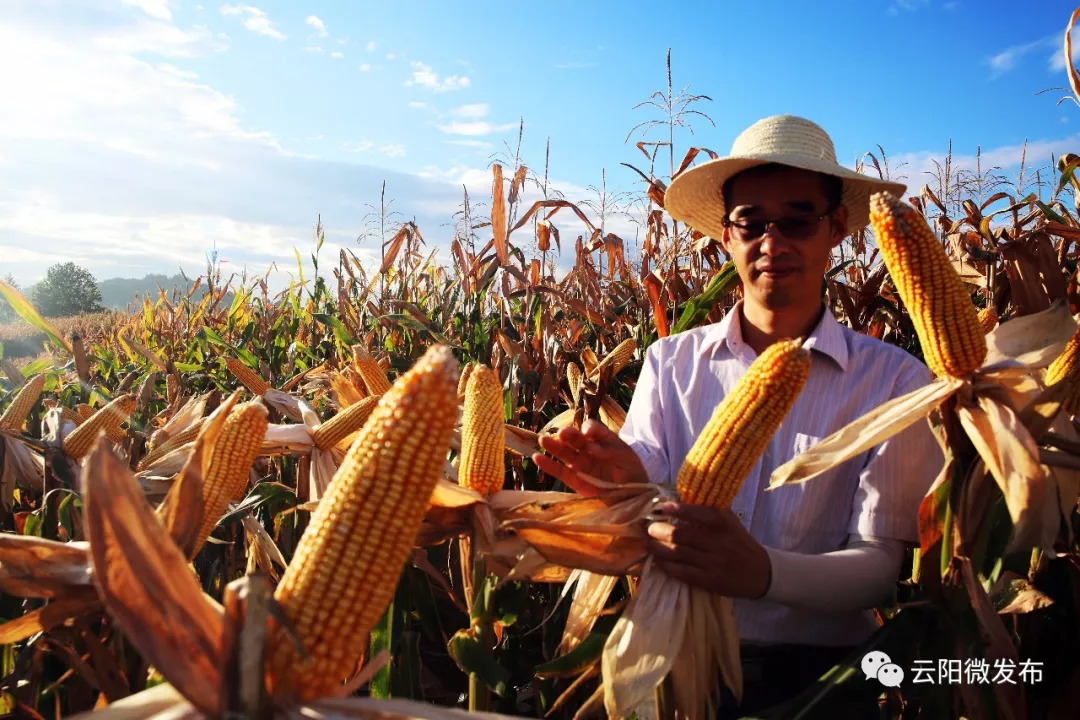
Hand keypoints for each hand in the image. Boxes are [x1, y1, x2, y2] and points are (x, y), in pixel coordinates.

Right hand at [532, 419, 648, 495]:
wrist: (633, 492)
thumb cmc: (630, 470)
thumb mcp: (625, 455)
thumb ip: (609, 449)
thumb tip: (591, 448)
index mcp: (600, 439)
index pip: (591, 429)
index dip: (589, 429)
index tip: (588, 434)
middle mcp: (587, 448)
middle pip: (575, 438)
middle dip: (568, 435)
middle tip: (563, 434)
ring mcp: (580, 463)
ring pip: (564, 452)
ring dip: (553, 446)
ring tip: (543, 440)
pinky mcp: (574, 479)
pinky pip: (559, 471)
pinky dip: (548, 465)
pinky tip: (537, 458)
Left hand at [645, 502, 771, 598]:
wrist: (760, 572)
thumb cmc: (739, 541)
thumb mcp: (730, 522)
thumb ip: (708, 511)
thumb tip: (678, 499)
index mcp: (723, 524)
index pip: (698, 513)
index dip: (678, 510)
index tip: (662, 507)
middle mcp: (718, 542)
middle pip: (682, 535)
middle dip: (660, 531)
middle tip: (649, 528)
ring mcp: (713, 563)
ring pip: (678, 554)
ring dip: (658, 549)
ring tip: (648, 544)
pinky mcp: (709, 580)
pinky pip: (682, 572)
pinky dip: (667, 566)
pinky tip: (659, 561)